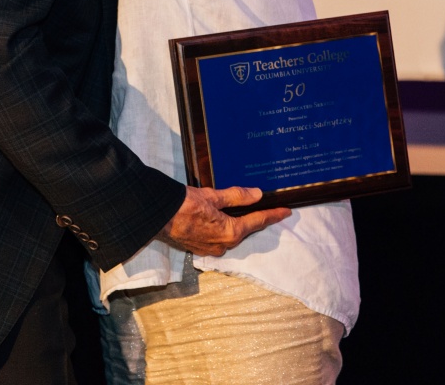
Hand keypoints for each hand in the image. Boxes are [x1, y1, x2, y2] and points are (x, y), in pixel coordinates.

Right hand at [156, 186, 290, 256]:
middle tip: (266, 208)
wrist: (158, 216)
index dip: (273, 215)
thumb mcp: (213, 196)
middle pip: (245, 230)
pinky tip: (222, 218)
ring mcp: (211, 249)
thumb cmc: (184, 205)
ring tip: (243, 211)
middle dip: (255, 219)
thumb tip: (257, 194)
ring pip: (231, 235)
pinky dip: (224, 228)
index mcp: (230, 232)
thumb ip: (237, 196)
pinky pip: (218, 238)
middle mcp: (223, 245)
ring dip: (238, 224)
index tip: (286, 211)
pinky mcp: (200, 248)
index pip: (258, 222)